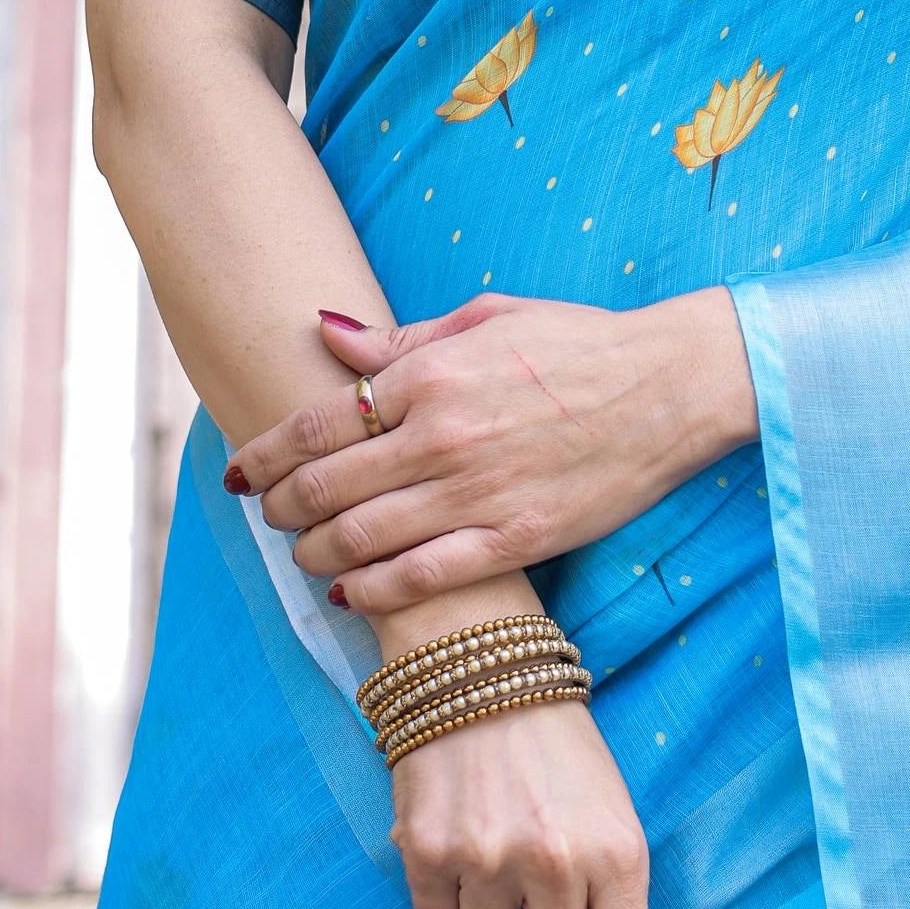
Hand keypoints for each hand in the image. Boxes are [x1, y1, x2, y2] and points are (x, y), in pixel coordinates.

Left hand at [227, 287, 755, 611]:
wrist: (667, 385)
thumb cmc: (577, 342)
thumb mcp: (486, 316)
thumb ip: (401, 338)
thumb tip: (327, 335)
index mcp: (430, 374)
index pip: (317, 424)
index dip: (266, 454)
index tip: (242, 470)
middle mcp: (441, 436)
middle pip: (324, 488)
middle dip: (278, 508)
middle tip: (268, 514)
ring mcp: (476, 493)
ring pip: (360, 540)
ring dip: (314, 554)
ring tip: (304, 554)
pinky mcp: (514, 539)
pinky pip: (421, 580)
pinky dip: (373, 592)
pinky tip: (352, 593)